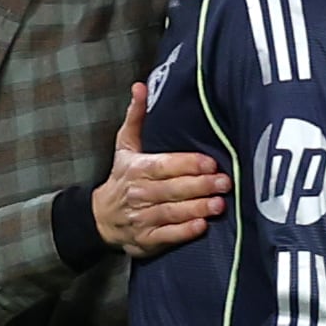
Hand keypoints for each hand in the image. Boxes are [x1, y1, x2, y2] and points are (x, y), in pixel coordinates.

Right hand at [91, 84, 229, 257]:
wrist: (100, 218)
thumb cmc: (121, 177)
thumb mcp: (125, 146)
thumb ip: (136, 117)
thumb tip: (141, 86)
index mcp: (136, 168)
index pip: (164, 165)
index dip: (188, 164)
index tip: (210, 163)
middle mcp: (139, 193)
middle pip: (172, 188)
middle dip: (199, 186)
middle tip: (225, 182)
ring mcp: (142, 217)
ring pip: (172, 212)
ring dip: (196, 208)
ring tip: (220, 204)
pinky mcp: (146, 239)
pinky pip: (167, 235)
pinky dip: (184, 232)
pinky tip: (202, 226)